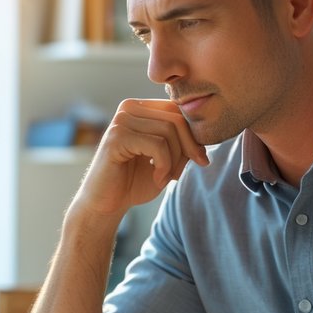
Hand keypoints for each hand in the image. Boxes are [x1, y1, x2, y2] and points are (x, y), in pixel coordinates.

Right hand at [74, 99, 208, 218]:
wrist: (107, 204)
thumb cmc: (135, 182)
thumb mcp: (168, 160)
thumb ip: (184, 144)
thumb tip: (205, 135)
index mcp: (141, 108)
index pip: (178, 110)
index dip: (194, 135)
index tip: (201, 160)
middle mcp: (129, 108)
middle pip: (176, 118)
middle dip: (188, 148)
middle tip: (181, 173)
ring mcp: (121, 120)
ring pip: (169, 132)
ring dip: (174, 161)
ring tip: (165, 178)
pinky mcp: (116, 137)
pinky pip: (157, 145)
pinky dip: (164, 166)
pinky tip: (158, 180)